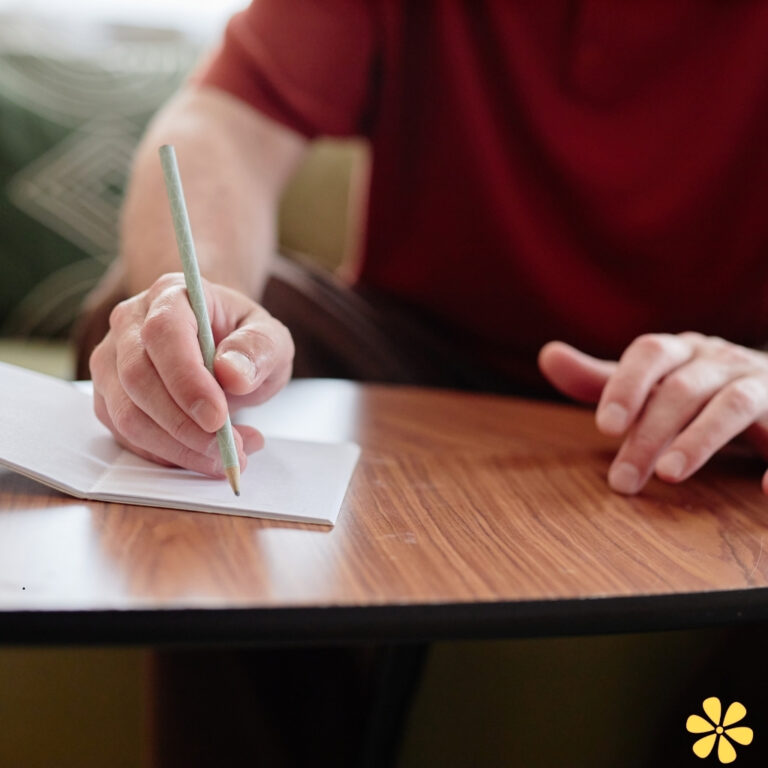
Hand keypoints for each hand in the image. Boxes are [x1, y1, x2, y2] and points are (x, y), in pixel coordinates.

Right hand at [90, 273, 293, 475]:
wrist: (223, 350)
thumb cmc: (244, 340)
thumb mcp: (272, 339)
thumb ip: (259, 349)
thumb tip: (232, 372)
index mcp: (171, 295)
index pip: (164, 333)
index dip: (187, 379)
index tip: (219, 417)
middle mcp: (130, 323)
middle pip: (138, 378)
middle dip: (185, 425)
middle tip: (230, 449)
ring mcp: (112, 361)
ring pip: (127, 415)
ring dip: (178, 447)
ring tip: (227, 455)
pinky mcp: (109, 398)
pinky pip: (127, 437)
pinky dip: (167, 455)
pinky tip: (203, 455)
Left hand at [538, 333, 767, 494]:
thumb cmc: (694, 388)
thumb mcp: (648, 382)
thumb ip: (601, 378)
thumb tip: (547, 356)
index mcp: (682, 351)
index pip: (650, 353)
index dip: (626, 386)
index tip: (604, 428)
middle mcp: (722, 361)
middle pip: (682, 389)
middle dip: (649, 434)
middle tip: (622, 480)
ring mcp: (763, 384)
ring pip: (735, 403)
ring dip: (702, 439)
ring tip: (670, 475)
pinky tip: (765, 490)